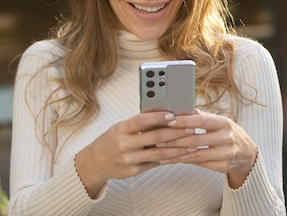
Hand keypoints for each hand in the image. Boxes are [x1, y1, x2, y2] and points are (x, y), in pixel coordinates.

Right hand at [74, 111, 194, 197]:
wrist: (94, 163)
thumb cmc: (112, 140)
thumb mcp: (121, 128)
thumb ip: (139, 124)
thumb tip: (165, 115)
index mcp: (121, 129)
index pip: (142, 121)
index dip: (158, 117)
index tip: (173, 115)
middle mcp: (124, 144)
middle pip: (155, 137)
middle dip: (176, 133)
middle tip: (191, 129)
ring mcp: (129, 159)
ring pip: (159, 153)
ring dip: (178, 148)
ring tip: (192, 144)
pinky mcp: (134, 171)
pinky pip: (155, 163)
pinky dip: (169, 159)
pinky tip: (180, 155)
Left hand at [158, 110, 257, 188]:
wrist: (246, 153)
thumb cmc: (228, 134)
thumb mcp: (220, 123)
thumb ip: (203, 117)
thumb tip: (185, 107)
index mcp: (224, 123)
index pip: (202, 121)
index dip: (185, 121)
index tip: (169, 120)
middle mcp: (226, 138)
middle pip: (196, 139)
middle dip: (175, 140)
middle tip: (158, 139)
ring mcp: (225, 153)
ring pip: (196, 154)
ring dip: (176, 153)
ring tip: (160, 152)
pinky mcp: (222, 166)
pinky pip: (199, 164)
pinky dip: (184, 161)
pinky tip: (172, 160)